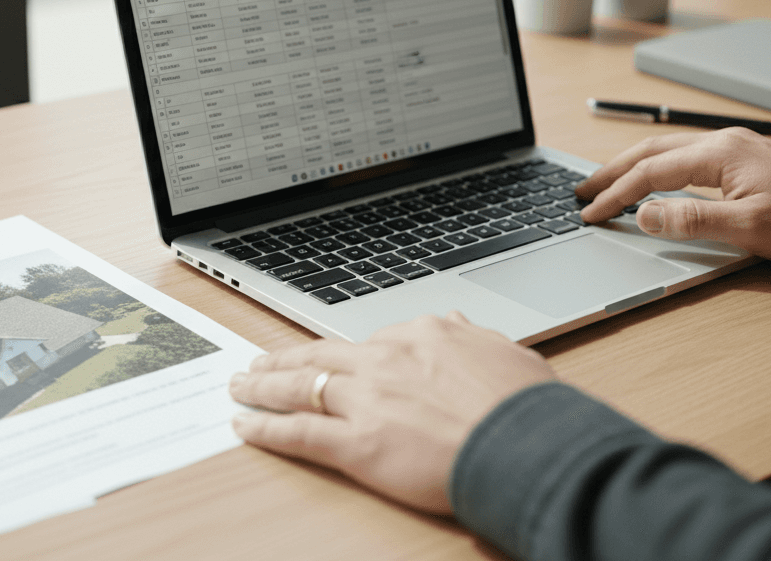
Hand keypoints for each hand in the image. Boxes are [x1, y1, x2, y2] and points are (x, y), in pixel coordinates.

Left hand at [228, 312, 556, 513]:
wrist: (529, 445)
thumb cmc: (528, 408)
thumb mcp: (508, 354)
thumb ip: (475, 339)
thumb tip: (458, 323)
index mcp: (424, 336)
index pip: (372, 341)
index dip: (346, 354)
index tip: (332, 358)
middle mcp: (387, 359)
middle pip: (321, 355)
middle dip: (285, 358)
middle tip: (260, 361)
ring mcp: (367, 399)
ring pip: (299, 385)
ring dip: (263, 385)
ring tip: (241, 385)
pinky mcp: (356, 443)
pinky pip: (299, 432)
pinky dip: (266, 428)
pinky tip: (246, 426)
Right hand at [576, 127, 770, 261]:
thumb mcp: (749, 229)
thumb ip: (691, 220)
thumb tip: (645, 215)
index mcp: (719, 154)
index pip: (650, 172)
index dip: (615, 194)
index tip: (590, 213)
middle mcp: (722, 142)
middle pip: (650, 151)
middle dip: (610, 171)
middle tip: (580, 192)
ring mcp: (733, 148)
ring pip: (666, 150)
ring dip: (631, 166)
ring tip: (604, 184)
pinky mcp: (743, 159)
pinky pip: (685, 156)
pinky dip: (656, 167)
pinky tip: (650, 181)